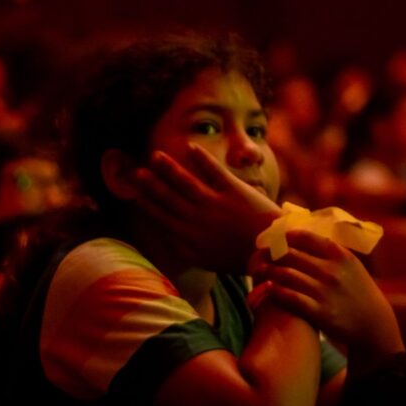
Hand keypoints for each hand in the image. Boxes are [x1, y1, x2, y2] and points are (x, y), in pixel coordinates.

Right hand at [134, 144, 280, 272]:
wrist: (273, 253)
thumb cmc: (239, 258)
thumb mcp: (206, 260)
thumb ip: (184, 248)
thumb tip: (166, 237)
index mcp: (190, 238)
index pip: (162, 218)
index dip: (146, 204)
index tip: (132, 193)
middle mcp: (199, 221)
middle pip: (169, 199)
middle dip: (150, 185)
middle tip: (135, 172)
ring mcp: (216, 205)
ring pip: (186, 183)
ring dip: (169, 169)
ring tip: (156, 156)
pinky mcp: (235, 192)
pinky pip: (215, 172)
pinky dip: (202, 159)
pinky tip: (190, 146)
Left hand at [251, 229, 402, 368]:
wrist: (372, 323)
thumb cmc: (357, 291)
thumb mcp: (350, 265)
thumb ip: (330, 250)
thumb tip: (304, 234)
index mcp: (339, 255)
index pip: (305, 237)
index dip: (285, 235)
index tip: (274, 237)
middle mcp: (331, 271)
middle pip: (290, 255)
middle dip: (270, 253)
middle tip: (260, 254)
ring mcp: (324, 291)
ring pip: (286, 275)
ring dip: (268, 271)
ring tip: (257, 270)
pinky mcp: (318, 311)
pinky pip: (289, 297)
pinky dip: (275, 290)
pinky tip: (267, 287)